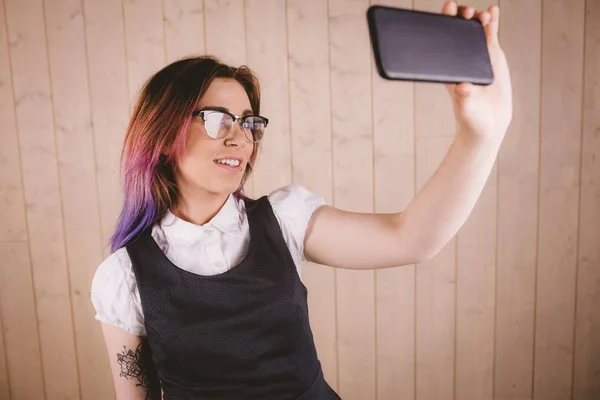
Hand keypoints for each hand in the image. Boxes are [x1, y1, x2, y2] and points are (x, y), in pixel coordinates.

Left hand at [441, 1, 512, 142]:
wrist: (488, 122)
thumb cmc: (471, 117)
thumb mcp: (466, 108)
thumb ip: (464, 98)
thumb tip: (463, 87)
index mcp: (448, 67)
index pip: (442, 40)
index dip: (443, 22)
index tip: (447, 10)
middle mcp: (460, 57)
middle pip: (457, 30)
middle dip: (460, 16)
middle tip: (465, 12)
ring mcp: (476, 54)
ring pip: (474, 29)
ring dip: (477, 17)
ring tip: (483, 14)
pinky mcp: (492, 55)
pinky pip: (491, 34)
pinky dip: (492, 21)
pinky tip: (494, 10)